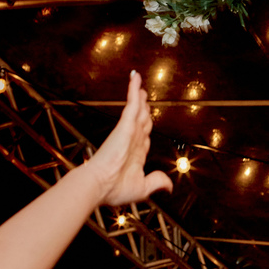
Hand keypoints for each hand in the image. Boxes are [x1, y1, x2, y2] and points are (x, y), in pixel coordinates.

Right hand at [84, 71, 172, 205]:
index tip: (147, 121)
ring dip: (138, 95)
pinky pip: (132, 104)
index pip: (143, 137)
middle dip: (143, 108)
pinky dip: (134, 91)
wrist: (99, 185)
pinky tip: (135, 79)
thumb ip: (157, 182)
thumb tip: (169, 186)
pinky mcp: (125, 126)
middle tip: (143, 96)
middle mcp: (132, 141)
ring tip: (139, 83)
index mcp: (135, 155)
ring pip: (137, 109)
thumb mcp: (142, 188)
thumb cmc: (113, 189)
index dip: (146, 128)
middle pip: (141, 119)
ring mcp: (128, 132)